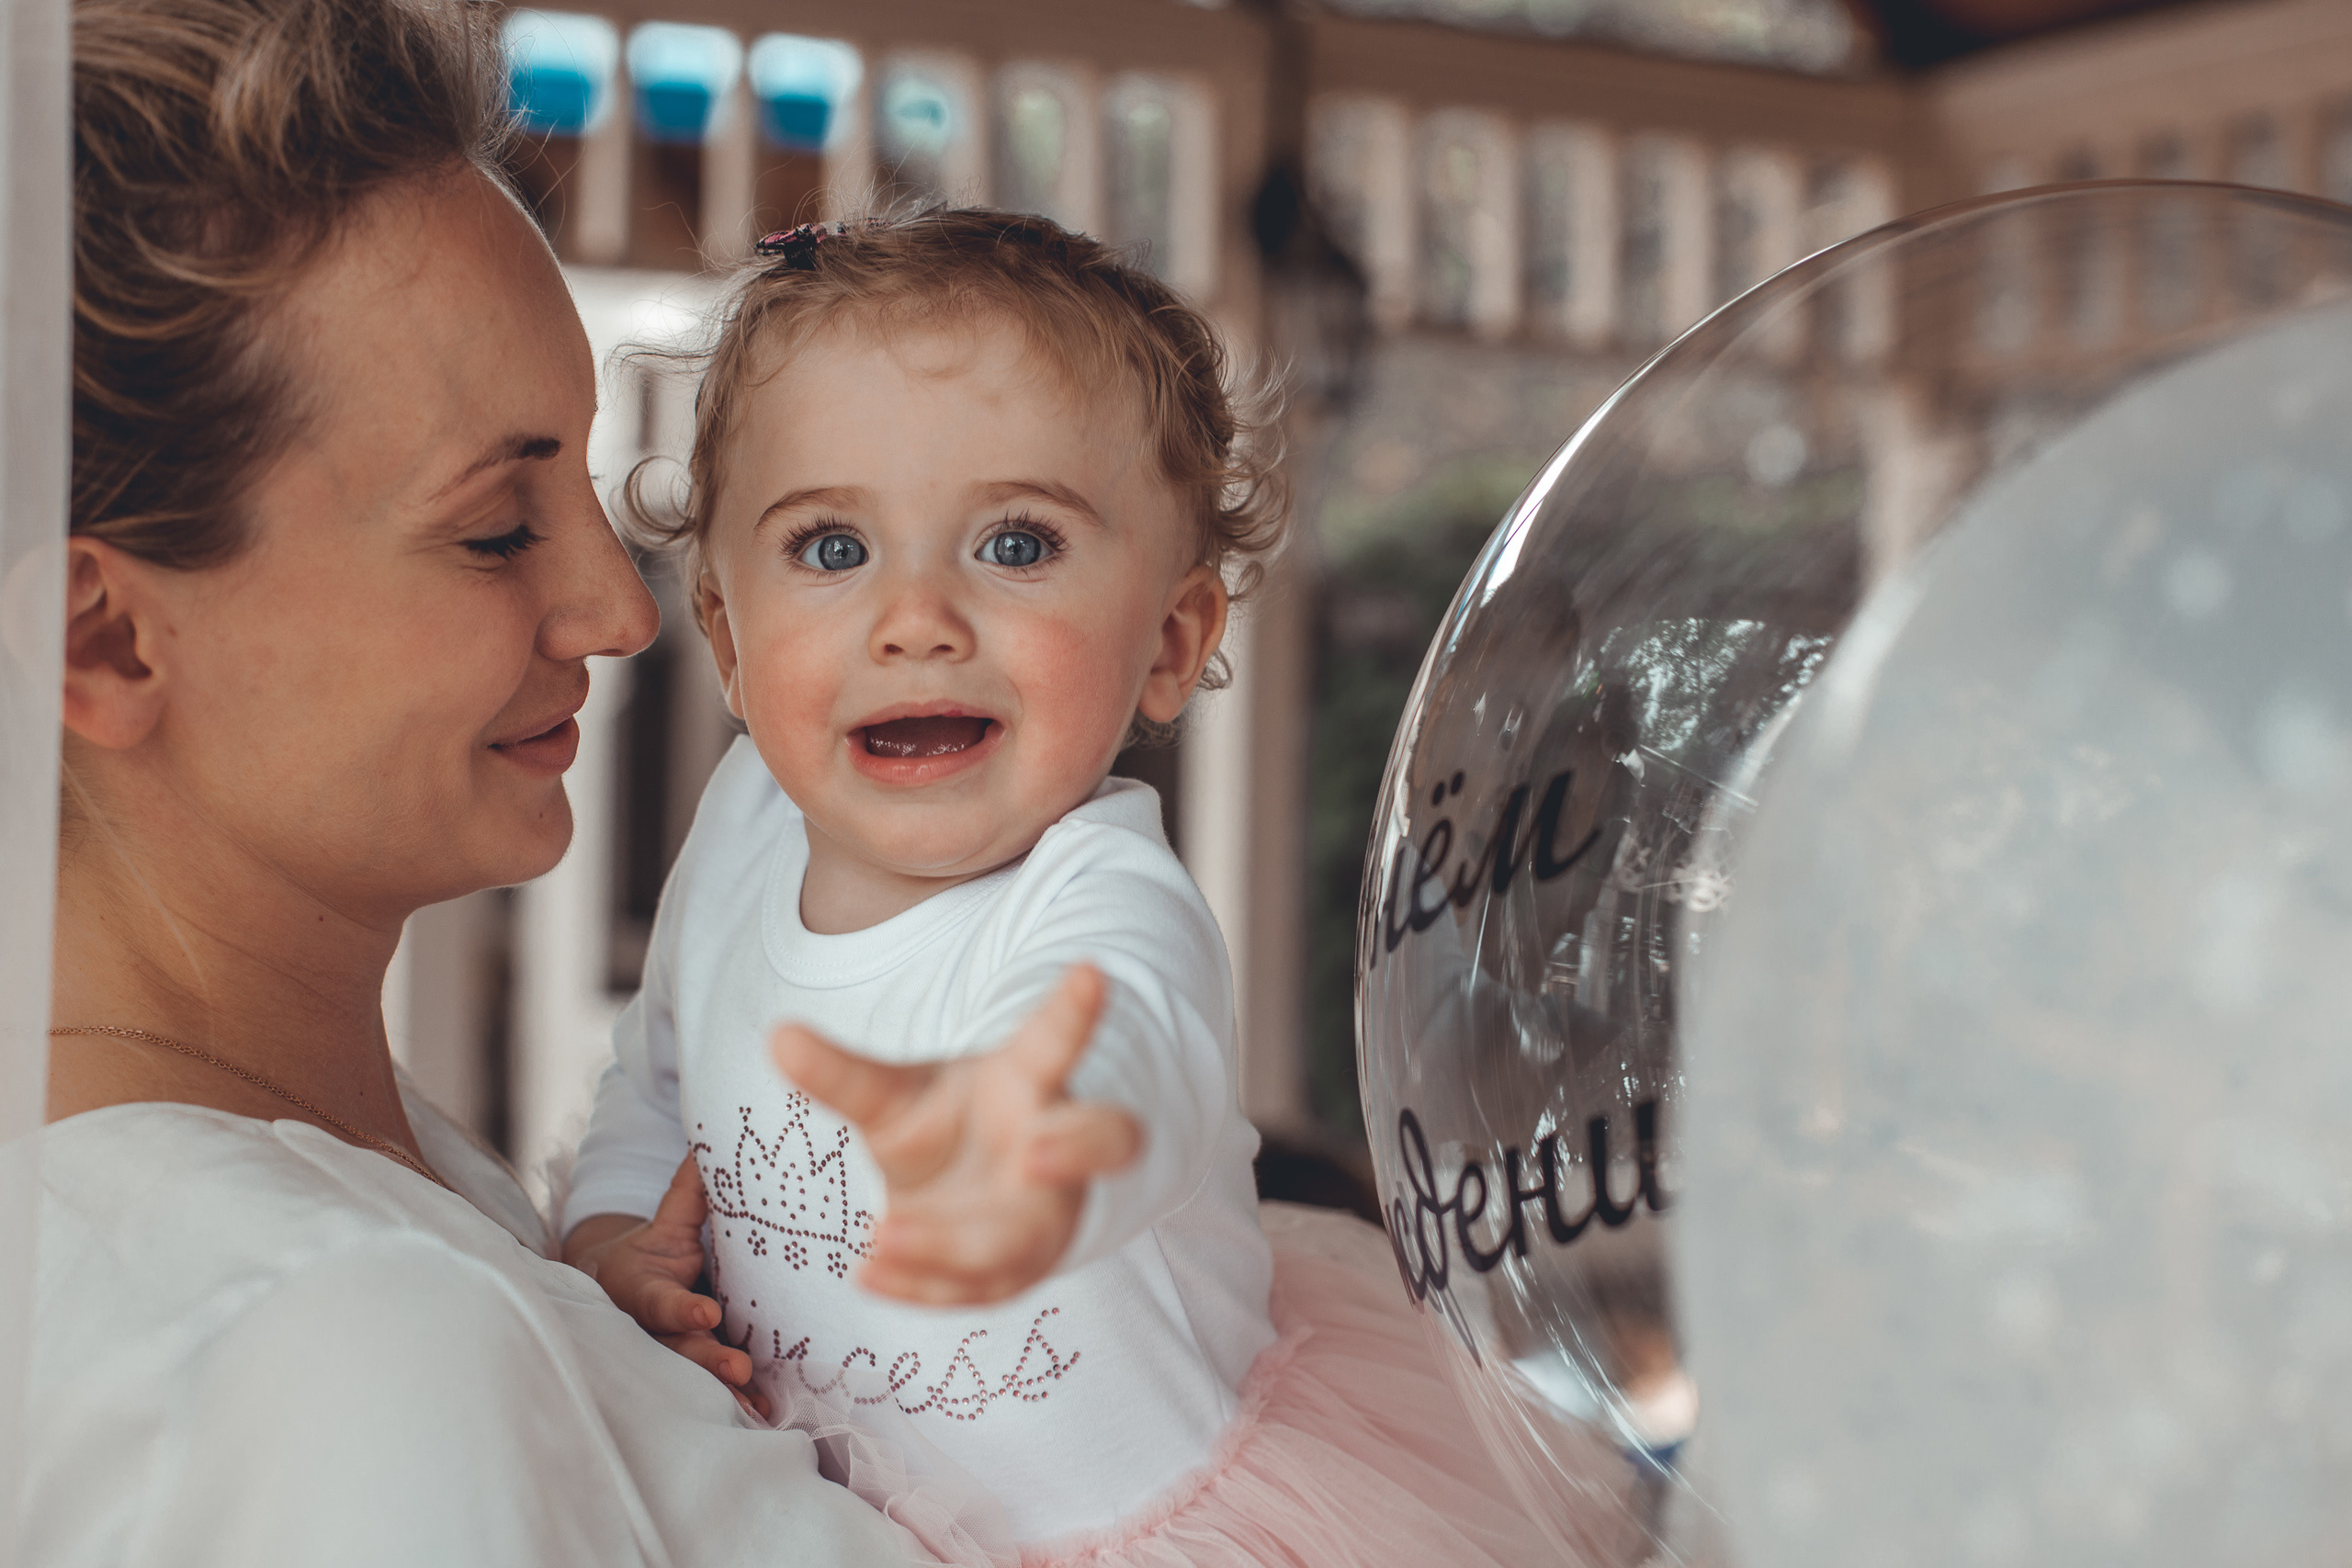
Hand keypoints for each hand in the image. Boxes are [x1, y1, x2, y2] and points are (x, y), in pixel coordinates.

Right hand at [562, 1156, 769, 1418]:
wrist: (627, 1292)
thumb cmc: (656, 1251)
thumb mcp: (667, 1222)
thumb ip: (689, 1192)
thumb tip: (710, 1140)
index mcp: (640, 1290)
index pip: (658, 1302)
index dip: (680, 1309)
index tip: (707, 1312)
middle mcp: (653, 1331)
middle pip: (677, 1349)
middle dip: (706, 1360)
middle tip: (738, 1369)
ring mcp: (672, 1355)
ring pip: (693, 1377)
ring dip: (724, 1392)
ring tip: (755, 1403)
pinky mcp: (694, 1371)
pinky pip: (713, 1392)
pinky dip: (737, 1404)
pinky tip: (766, 1414)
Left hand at [770, 963, 1143, 1305]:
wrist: (958, 1196)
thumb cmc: (943, 1126)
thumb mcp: (893, 1094)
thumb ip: (842, 1074)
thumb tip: (777, 1035)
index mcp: (1033, 1083)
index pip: (1057, 1045)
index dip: (1075, 1014)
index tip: (1088, 972)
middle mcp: (1053, 1148)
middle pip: (1098, 1141)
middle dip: (1071, 1150)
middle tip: (1033, 1155)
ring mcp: (1040, 1217)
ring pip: (1024, 1236)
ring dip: (956, 1241)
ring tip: (882, 1233)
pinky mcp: (1010, 1273)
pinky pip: (973, 1287)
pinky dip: (918, 1283)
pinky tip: (864, 1271)